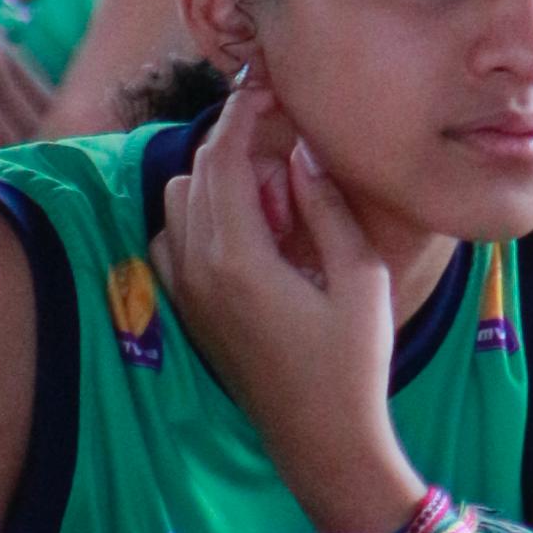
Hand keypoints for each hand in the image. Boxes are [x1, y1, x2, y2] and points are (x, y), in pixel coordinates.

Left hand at [158, 81, 403, 526]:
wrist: (323, 443)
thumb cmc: (354, 366)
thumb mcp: (361, 278)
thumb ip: (328, 206)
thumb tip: (304, 151)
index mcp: (238, 258)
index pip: (223, 157)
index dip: (244, 113)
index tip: (270, 88)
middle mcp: (199, 271)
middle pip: (197, 170)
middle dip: (233, 139)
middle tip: (279, 129)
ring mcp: (188, 294)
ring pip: (177, 201)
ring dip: (214, 180)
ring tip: (270, 194)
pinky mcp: (190, 313)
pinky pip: (172, 240)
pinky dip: (197, 219)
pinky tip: (245, 232)